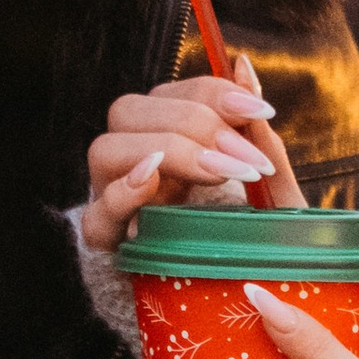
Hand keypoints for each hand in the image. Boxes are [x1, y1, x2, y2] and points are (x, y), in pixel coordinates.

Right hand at [78, 57, 304, 249]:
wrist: (218, 294)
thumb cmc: (242, 232)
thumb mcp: (260, 183)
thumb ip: (255, 132)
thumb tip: (245, 65)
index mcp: (166, 137)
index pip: (174, 91)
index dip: (215, 91)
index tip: (262, 109)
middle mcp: (132, 158)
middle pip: (131, 110)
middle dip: (195, 124)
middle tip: (246, 158)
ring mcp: (112, 196)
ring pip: (105, 150)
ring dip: (166, 153)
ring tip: (219, 173)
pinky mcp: (108, 241)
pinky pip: (96, 213)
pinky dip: (122, 193)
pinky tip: (153, 181)